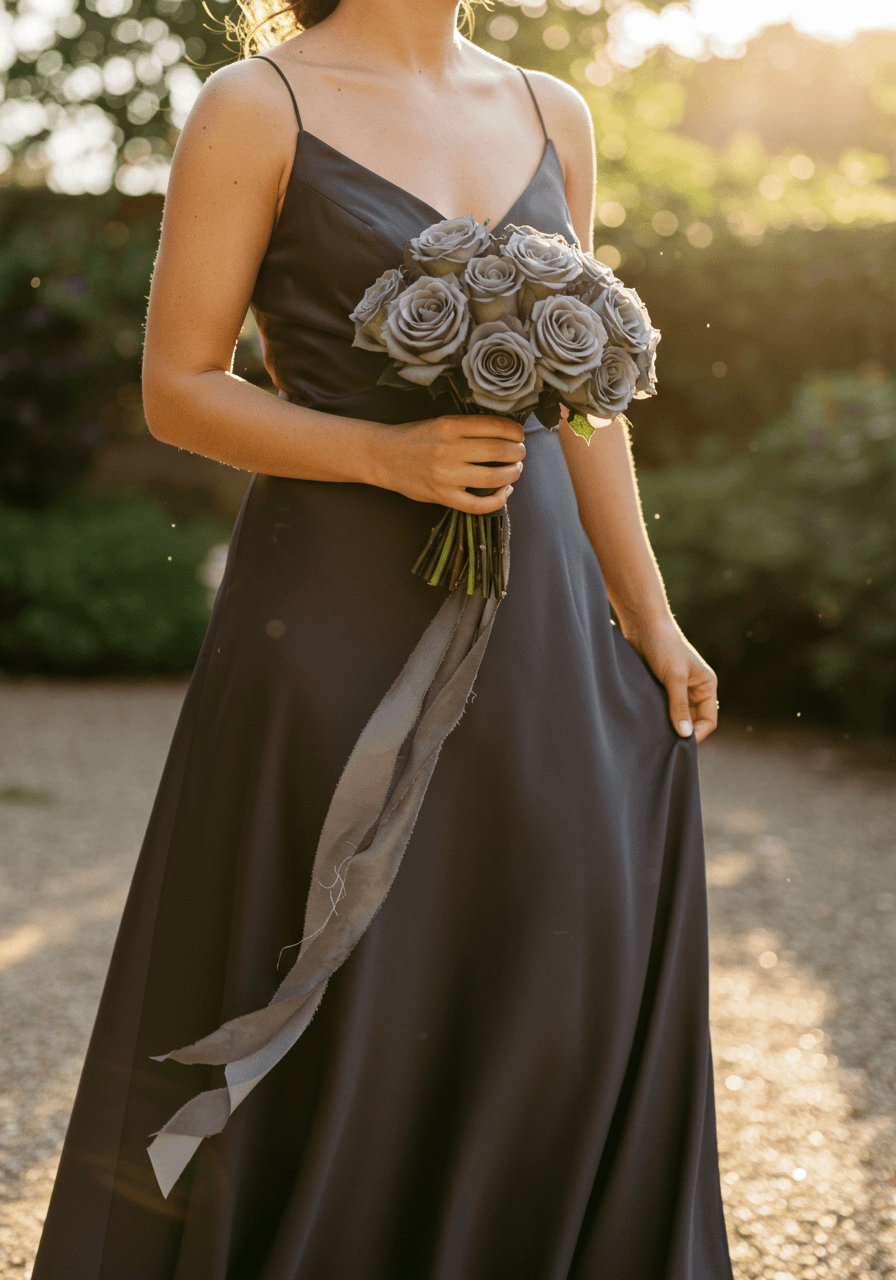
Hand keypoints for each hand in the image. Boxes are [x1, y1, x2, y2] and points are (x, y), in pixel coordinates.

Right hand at [380, 414, 525, 512]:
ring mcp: (446, 475)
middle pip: (499, 451)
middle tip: (519, 453)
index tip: (519, 435)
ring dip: (513, 473)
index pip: (496, 426)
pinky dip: (498, 499)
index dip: (515, 432)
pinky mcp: (442, 496)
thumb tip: (506, 434)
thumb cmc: (416, 438)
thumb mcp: (440, 422)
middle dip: (518, 452)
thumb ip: (468, 428)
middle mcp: (449, 449)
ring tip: (515, 470)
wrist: (383, 456)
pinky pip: (479, 504)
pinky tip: (504, 492)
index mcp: (450, 426)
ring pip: (494, 477)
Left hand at [621, 615, 717, 742]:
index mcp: (706, 686)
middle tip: (666, 744)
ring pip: (677, 717)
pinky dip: (658, 718)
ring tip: (656, 736)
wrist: (642, 625)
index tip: (680, 743)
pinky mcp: (660, 688)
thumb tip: (685, 735)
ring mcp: (676, 690)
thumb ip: (679, 706)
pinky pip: (663, 710)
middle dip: (682, 733)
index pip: (709, 720)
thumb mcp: (674, 677)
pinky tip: (648, 725)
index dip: (697, 733)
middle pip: (693, 722)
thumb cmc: (664, 646)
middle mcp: (694, 690)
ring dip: (669, 726)